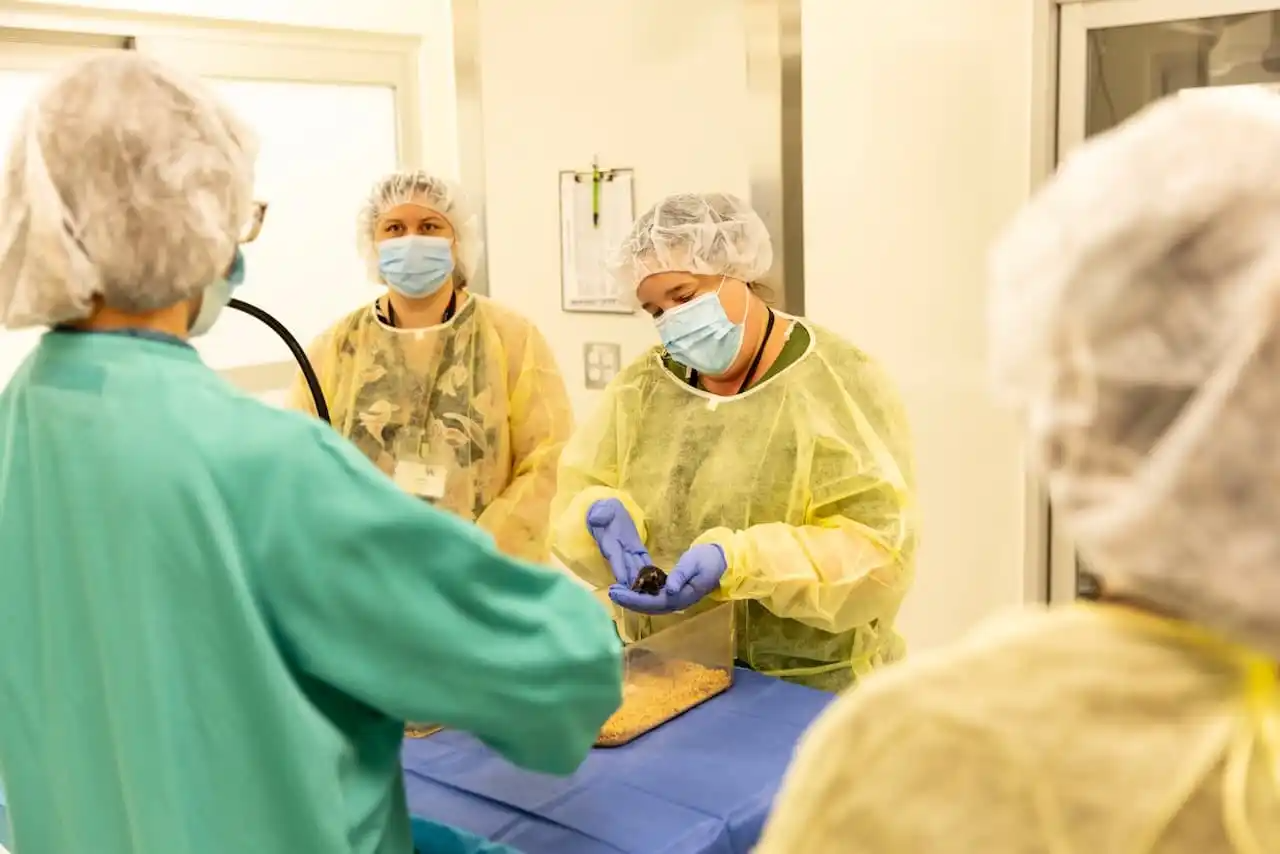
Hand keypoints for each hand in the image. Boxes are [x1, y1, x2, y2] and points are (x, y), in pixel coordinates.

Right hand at [586, 498, 650, 586]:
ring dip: (642, 579)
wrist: (608, 511)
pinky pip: (643, 559)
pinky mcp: (636, 548)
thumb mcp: (600, 510)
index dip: (619, 569)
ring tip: (650, 591)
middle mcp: (619, 550)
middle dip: (632, 581)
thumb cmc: (602, 511)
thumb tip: (597, 518)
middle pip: (626, 568)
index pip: (614, 558)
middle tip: (640, 595)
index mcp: (609, 542)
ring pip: (636, 566)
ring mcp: (628, 550)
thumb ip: (599, 515)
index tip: (624, 582)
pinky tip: (657, 578)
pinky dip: (649, 569)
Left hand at [608, 543, 725, 614]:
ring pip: (648, 604)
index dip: (632, 598)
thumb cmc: (708, 560)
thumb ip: (681, 575)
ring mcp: (674, 599)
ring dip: (632, 598)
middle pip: (647, 606)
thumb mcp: (694, 563)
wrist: (722, 561)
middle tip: (610, 591)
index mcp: (679, 598)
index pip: (651, 602)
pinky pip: (653, 598)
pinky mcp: (673, 593)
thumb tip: (669, 589)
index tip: (616, 592)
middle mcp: (675, 602)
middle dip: (628, 600)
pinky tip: (630, 587)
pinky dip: (640, 594)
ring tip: (616, 590)